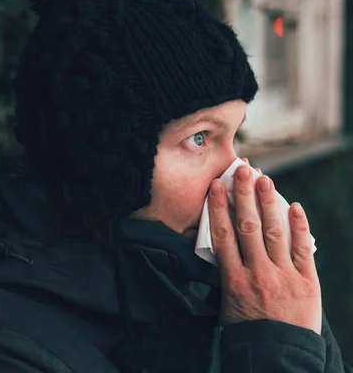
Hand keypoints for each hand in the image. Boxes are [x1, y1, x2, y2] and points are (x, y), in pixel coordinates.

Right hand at [209, 160, 321, 334]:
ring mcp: (284, 277)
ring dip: (268, 202)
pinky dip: (298, 226)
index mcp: (233, 280)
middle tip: (242, 169)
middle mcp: (258, 274)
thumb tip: (225, 246)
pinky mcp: (307, 283)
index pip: (223, 235)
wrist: (276, 357)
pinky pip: (302, 250)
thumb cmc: (247, 331)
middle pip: (248, 226)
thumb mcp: (227, 303)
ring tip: (264, 178)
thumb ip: (227, 274)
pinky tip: (294, 206)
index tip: (217, 186)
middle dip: (244, 195)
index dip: (219, 207)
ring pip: (274, 232)